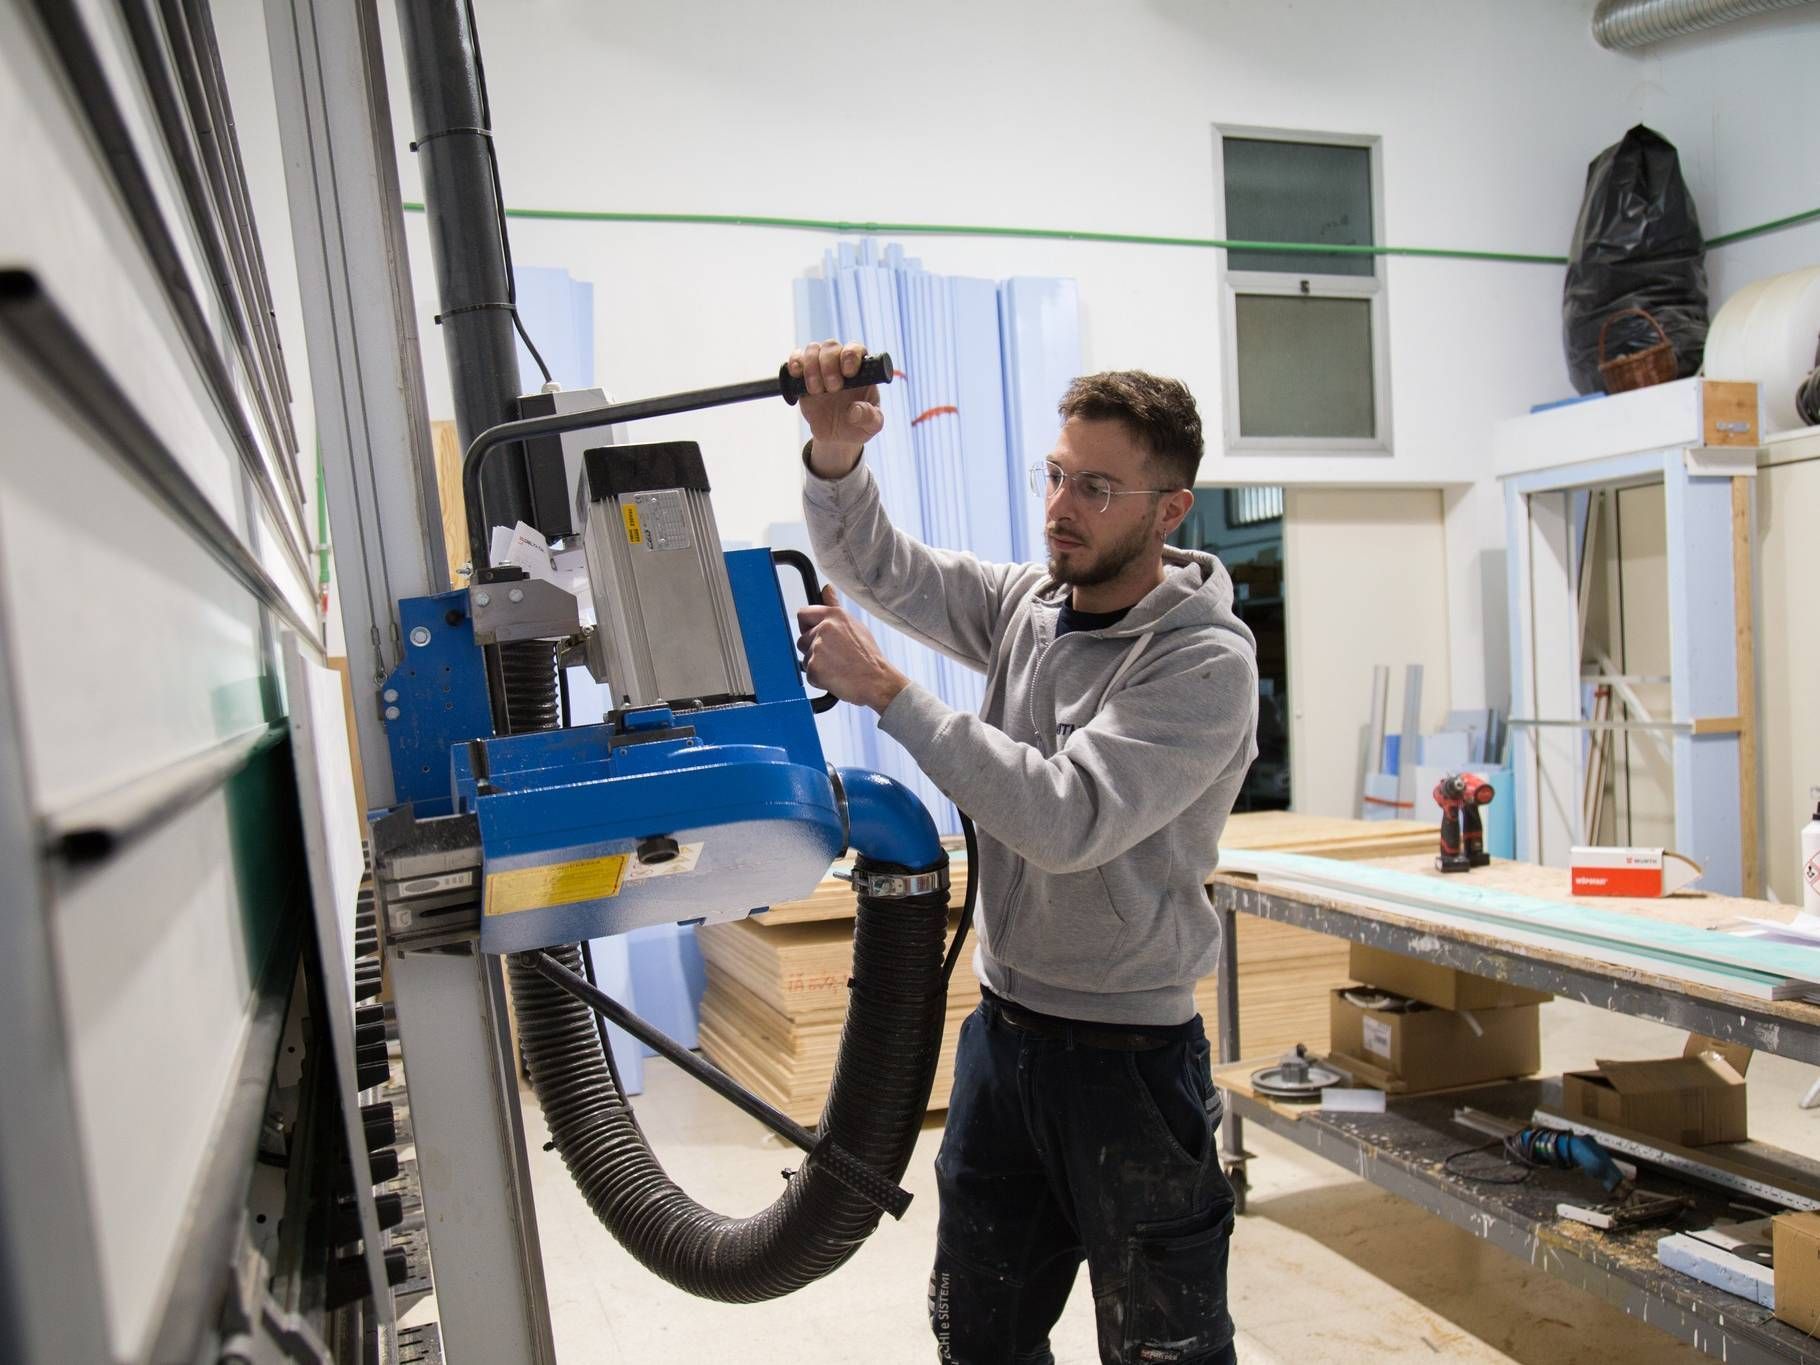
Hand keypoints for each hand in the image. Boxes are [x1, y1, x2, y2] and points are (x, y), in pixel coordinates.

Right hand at [786, 339, 883, 476]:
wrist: (837, 436)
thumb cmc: (859, 425)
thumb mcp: (872, 426)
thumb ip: (870, 417)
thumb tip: (855, 409)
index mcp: (861, 370)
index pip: (855, 349)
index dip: (850, 355)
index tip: (848, 373)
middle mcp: (839, 364)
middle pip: (831, 346)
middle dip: (829, 365)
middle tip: (833, 389)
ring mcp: (820, 368)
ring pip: (813, 349)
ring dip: (812, 367)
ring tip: (816, 391)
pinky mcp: (803, 376)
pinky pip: (796, 358)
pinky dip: (794, 363)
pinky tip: (797, 375)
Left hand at [796, 585, 906, 714]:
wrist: (877, 680)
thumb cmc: (869, 656)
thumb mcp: (855, 625)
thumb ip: (834, 607)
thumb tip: (826, 589)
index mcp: (834, 616)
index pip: (803, 614)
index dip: (806, 626)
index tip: (811, 634)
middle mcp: (824, 629)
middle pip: (802, 639)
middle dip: (812, 649)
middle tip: (833, 657)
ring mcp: (818, 648)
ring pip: (805, 658)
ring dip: (817, 665)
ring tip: (838, 667)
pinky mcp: (814, 667)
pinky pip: (809, 674)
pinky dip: (819, 679)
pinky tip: (836, 677)